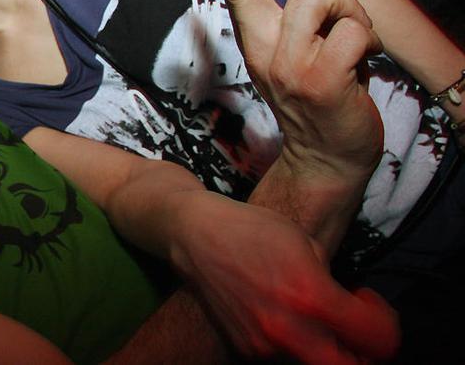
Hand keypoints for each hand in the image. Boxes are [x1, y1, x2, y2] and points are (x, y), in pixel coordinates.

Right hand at [171, 192, 398, 363]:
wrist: (195, 234)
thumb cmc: (252, 228)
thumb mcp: (307, 243)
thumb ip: (333, 283)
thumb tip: (349, 308)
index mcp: (311, 296)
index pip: (376, 338)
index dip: (384, 322)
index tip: (367, 302)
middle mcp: (288, 329)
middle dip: (363, 353)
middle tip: (355, 329)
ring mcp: (264, 344)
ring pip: (315, 363)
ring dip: (326, 347)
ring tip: (313, 314)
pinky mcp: (245, 348)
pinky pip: (284, 357)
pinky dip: (294, 343)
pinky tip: (283, 313)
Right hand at [176, 0, 383, 183]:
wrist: (326, 157)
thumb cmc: (324, 93)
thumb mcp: (316, 41)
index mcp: (259, 35)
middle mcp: (266, 48)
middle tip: (344, 19)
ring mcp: (289, 65)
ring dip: (353, 18)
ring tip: (350, 48)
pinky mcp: (318, 81)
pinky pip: (352, 34)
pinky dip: (365, 44)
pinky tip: (357, 70)